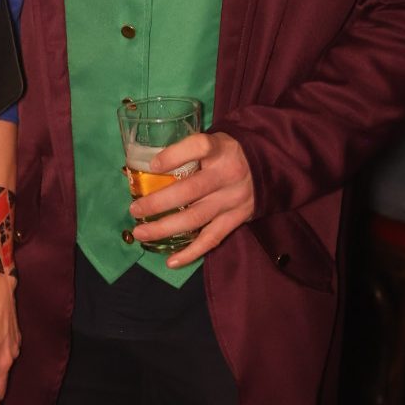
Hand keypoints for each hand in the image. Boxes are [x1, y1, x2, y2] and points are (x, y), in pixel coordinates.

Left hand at [130, 130, 253, 267]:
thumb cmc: (228, 154)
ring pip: (195, 218)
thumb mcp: (214, 142)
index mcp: (220, 149)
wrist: (270, 166)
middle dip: (157, 202)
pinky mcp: (236, 219)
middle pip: (189, 190)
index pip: (199, 146)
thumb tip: (142, 167)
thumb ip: (186, 152)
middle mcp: (227, 174)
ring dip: (164, 228)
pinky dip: (191, 253)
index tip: (152, 166)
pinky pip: (212, 239)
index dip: (174, 156)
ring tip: (141, 232)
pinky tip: (171, 261)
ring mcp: (232, 199)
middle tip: (134, 209)